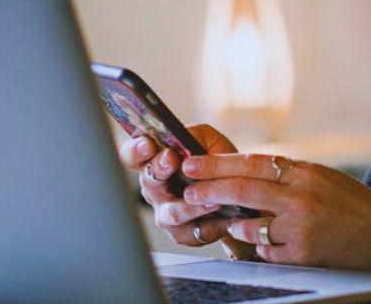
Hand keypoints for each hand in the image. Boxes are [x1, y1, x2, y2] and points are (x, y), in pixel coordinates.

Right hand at [117, 125, 256, 259]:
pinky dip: (210, 223)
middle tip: (171, 159)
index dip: (135, 150)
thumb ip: (195, 135)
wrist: (238, 193)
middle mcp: (155, 189)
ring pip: (171, 212)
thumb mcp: (209, 140)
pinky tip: (223, 216)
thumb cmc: (217, 163)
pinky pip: (192, 232)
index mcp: (155, 163)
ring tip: (211, 198)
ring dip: (190, 205)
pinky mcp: (182, 234)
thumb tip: (182, 138)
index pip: (132, 156)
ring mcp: (165, 213)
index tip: (147, 144)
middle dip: (159, 169)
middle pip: (148, 181)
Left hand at [178, 154, 370, 269]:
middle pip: (242, 190)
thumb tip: (246, 171)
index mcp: (305, 172)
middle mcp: (301, 197)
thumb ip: (288, 175)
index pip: (252, 163)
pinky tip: (267, 242)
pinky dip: (260, 246)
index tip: (192, 164)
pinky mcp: (302, 254)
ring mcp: (300, 228)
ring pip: (248, 225)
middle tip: (188, 191)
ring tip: (230, 222)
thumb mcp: (322, 177)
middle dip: (208, 190)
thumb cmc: (353, 204)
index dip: (217, 164)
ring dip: (234, 224)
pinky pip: (265, 251)